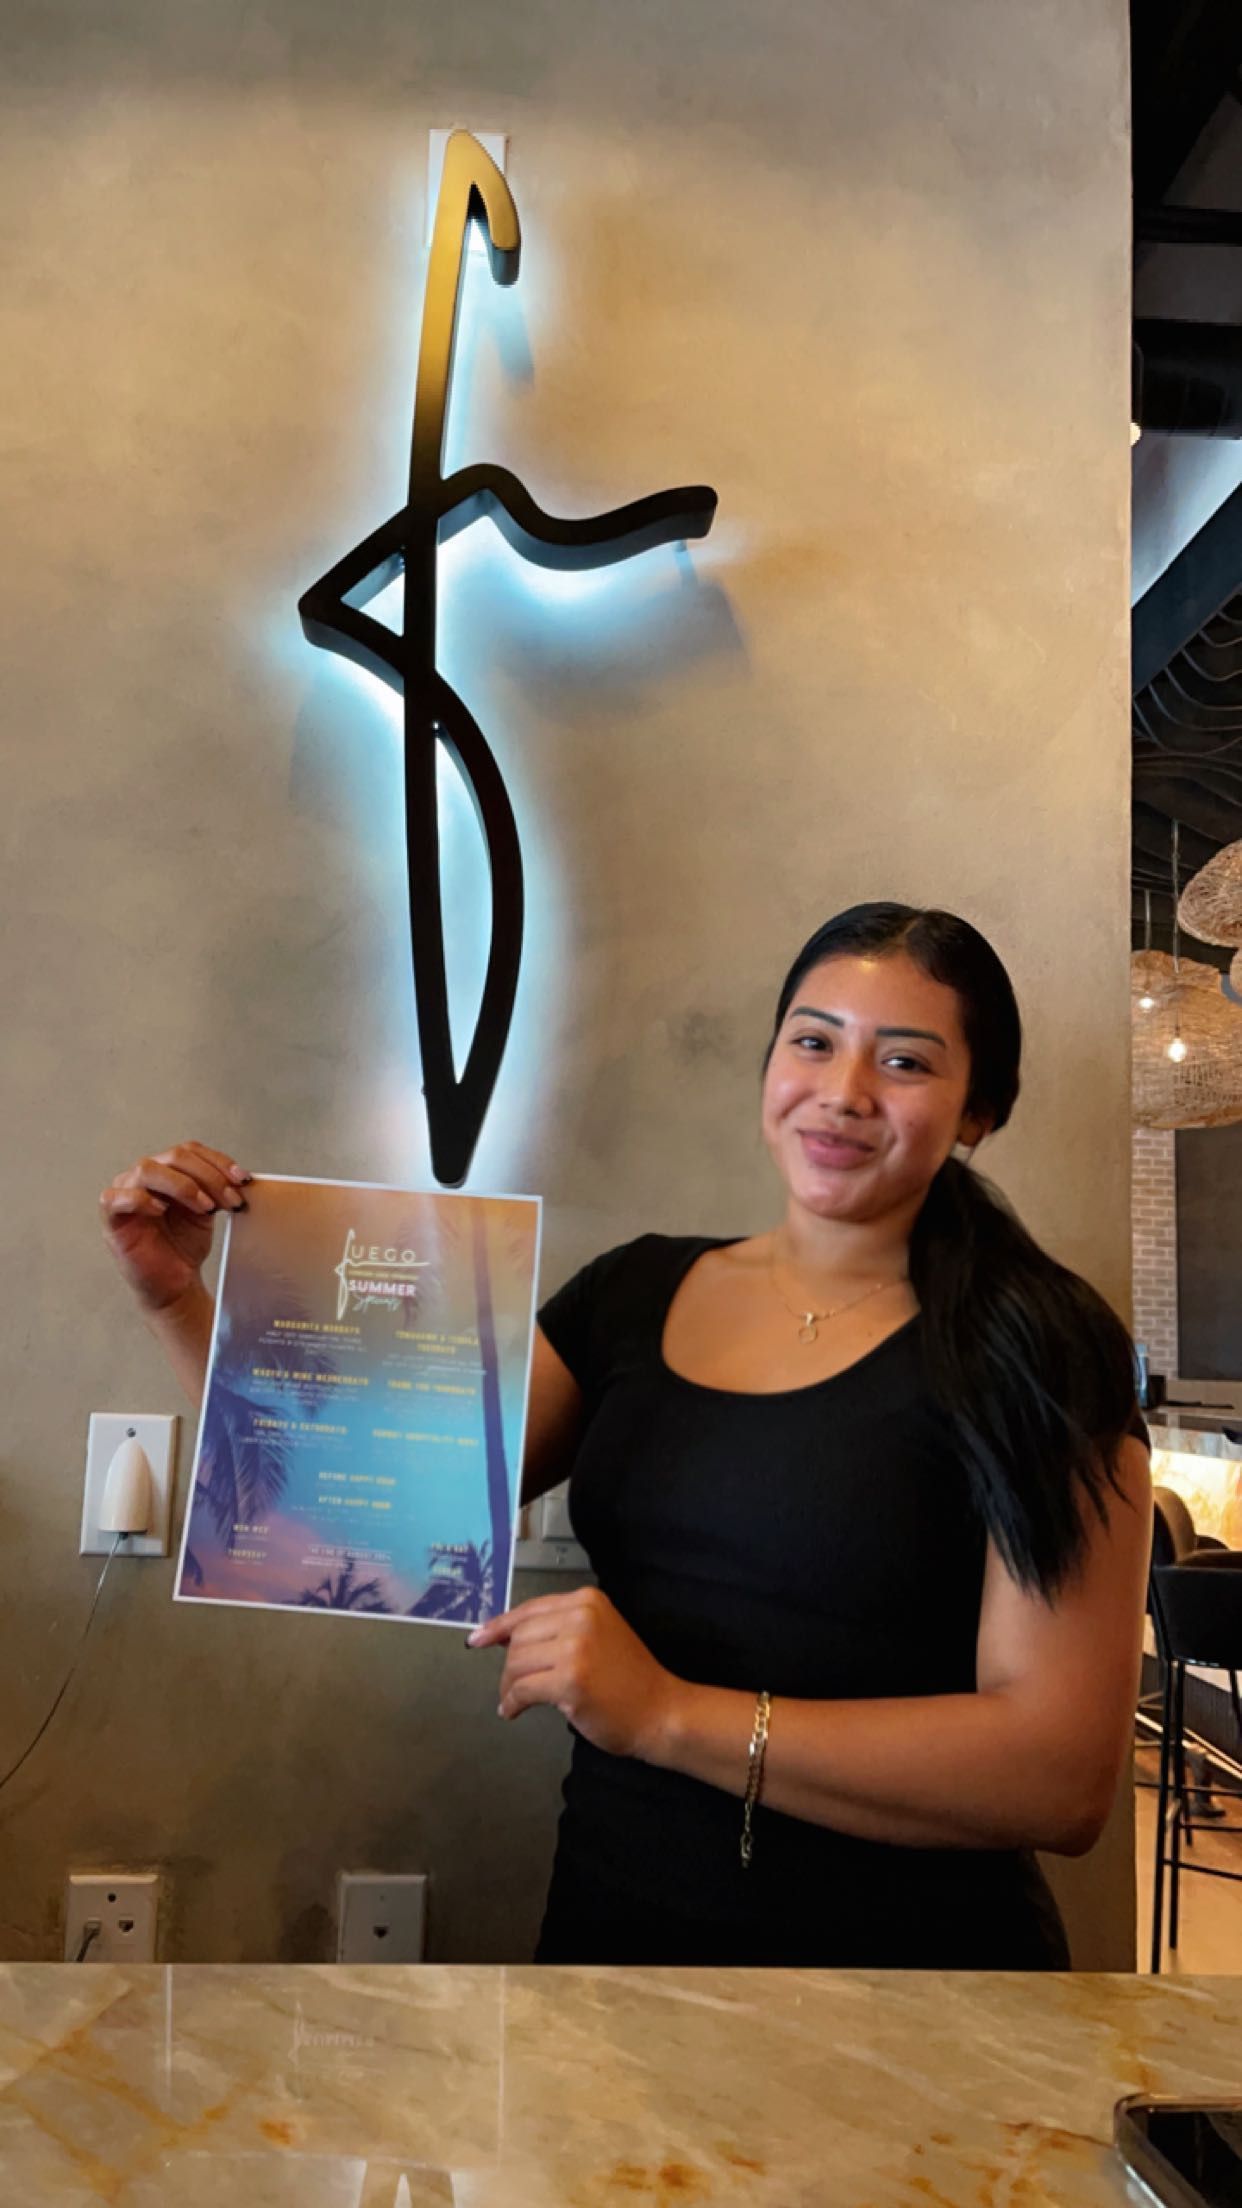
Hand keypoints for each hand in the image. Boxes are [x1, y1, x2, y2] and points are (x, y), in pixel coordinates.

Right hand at [99, 1140, 250, 1312]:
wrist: (175, 1282)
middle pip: (174, 1156)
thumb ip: (217, 1188)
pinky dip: (141, 1199)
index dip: (218, 1161)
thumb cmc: (185, 1245)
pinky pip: (116, 1197)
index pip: (191, 1150)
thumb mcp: (208, 1209)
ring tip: (204, 1207)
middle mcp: (146, 1176)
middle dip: (209, 1177)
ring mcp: (125, 1192)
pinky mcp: (111, 1217)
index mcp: (168, 1169)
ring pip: (147, 1169)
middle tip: (229, 1200)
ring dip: (182, 1185)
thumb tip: (239, 1176)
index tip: (242, 1179)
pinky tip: (162, 1210)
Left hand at [469, 1587, 679, 1761]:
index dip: (499, 1626)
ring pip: (516, 1663)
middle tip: (510, 1686)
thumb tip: (504, 1635)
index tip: (478, 1637)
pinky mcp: (571, 1680)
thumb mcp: (598, 1636)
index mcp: (587, 1601)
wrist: (661, 1711)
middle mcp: (581, 1617)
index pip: (530, 1610)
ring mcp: (576, 1648)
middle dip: (509, 1666)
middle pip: (519, 1637)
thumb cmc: (630, 1681)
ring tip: (514, 1700)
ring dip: (509, 1686)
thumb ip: (558, 1629)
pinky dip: (512, 1702)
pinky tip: (514, 1711)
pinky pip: (522, 1689)